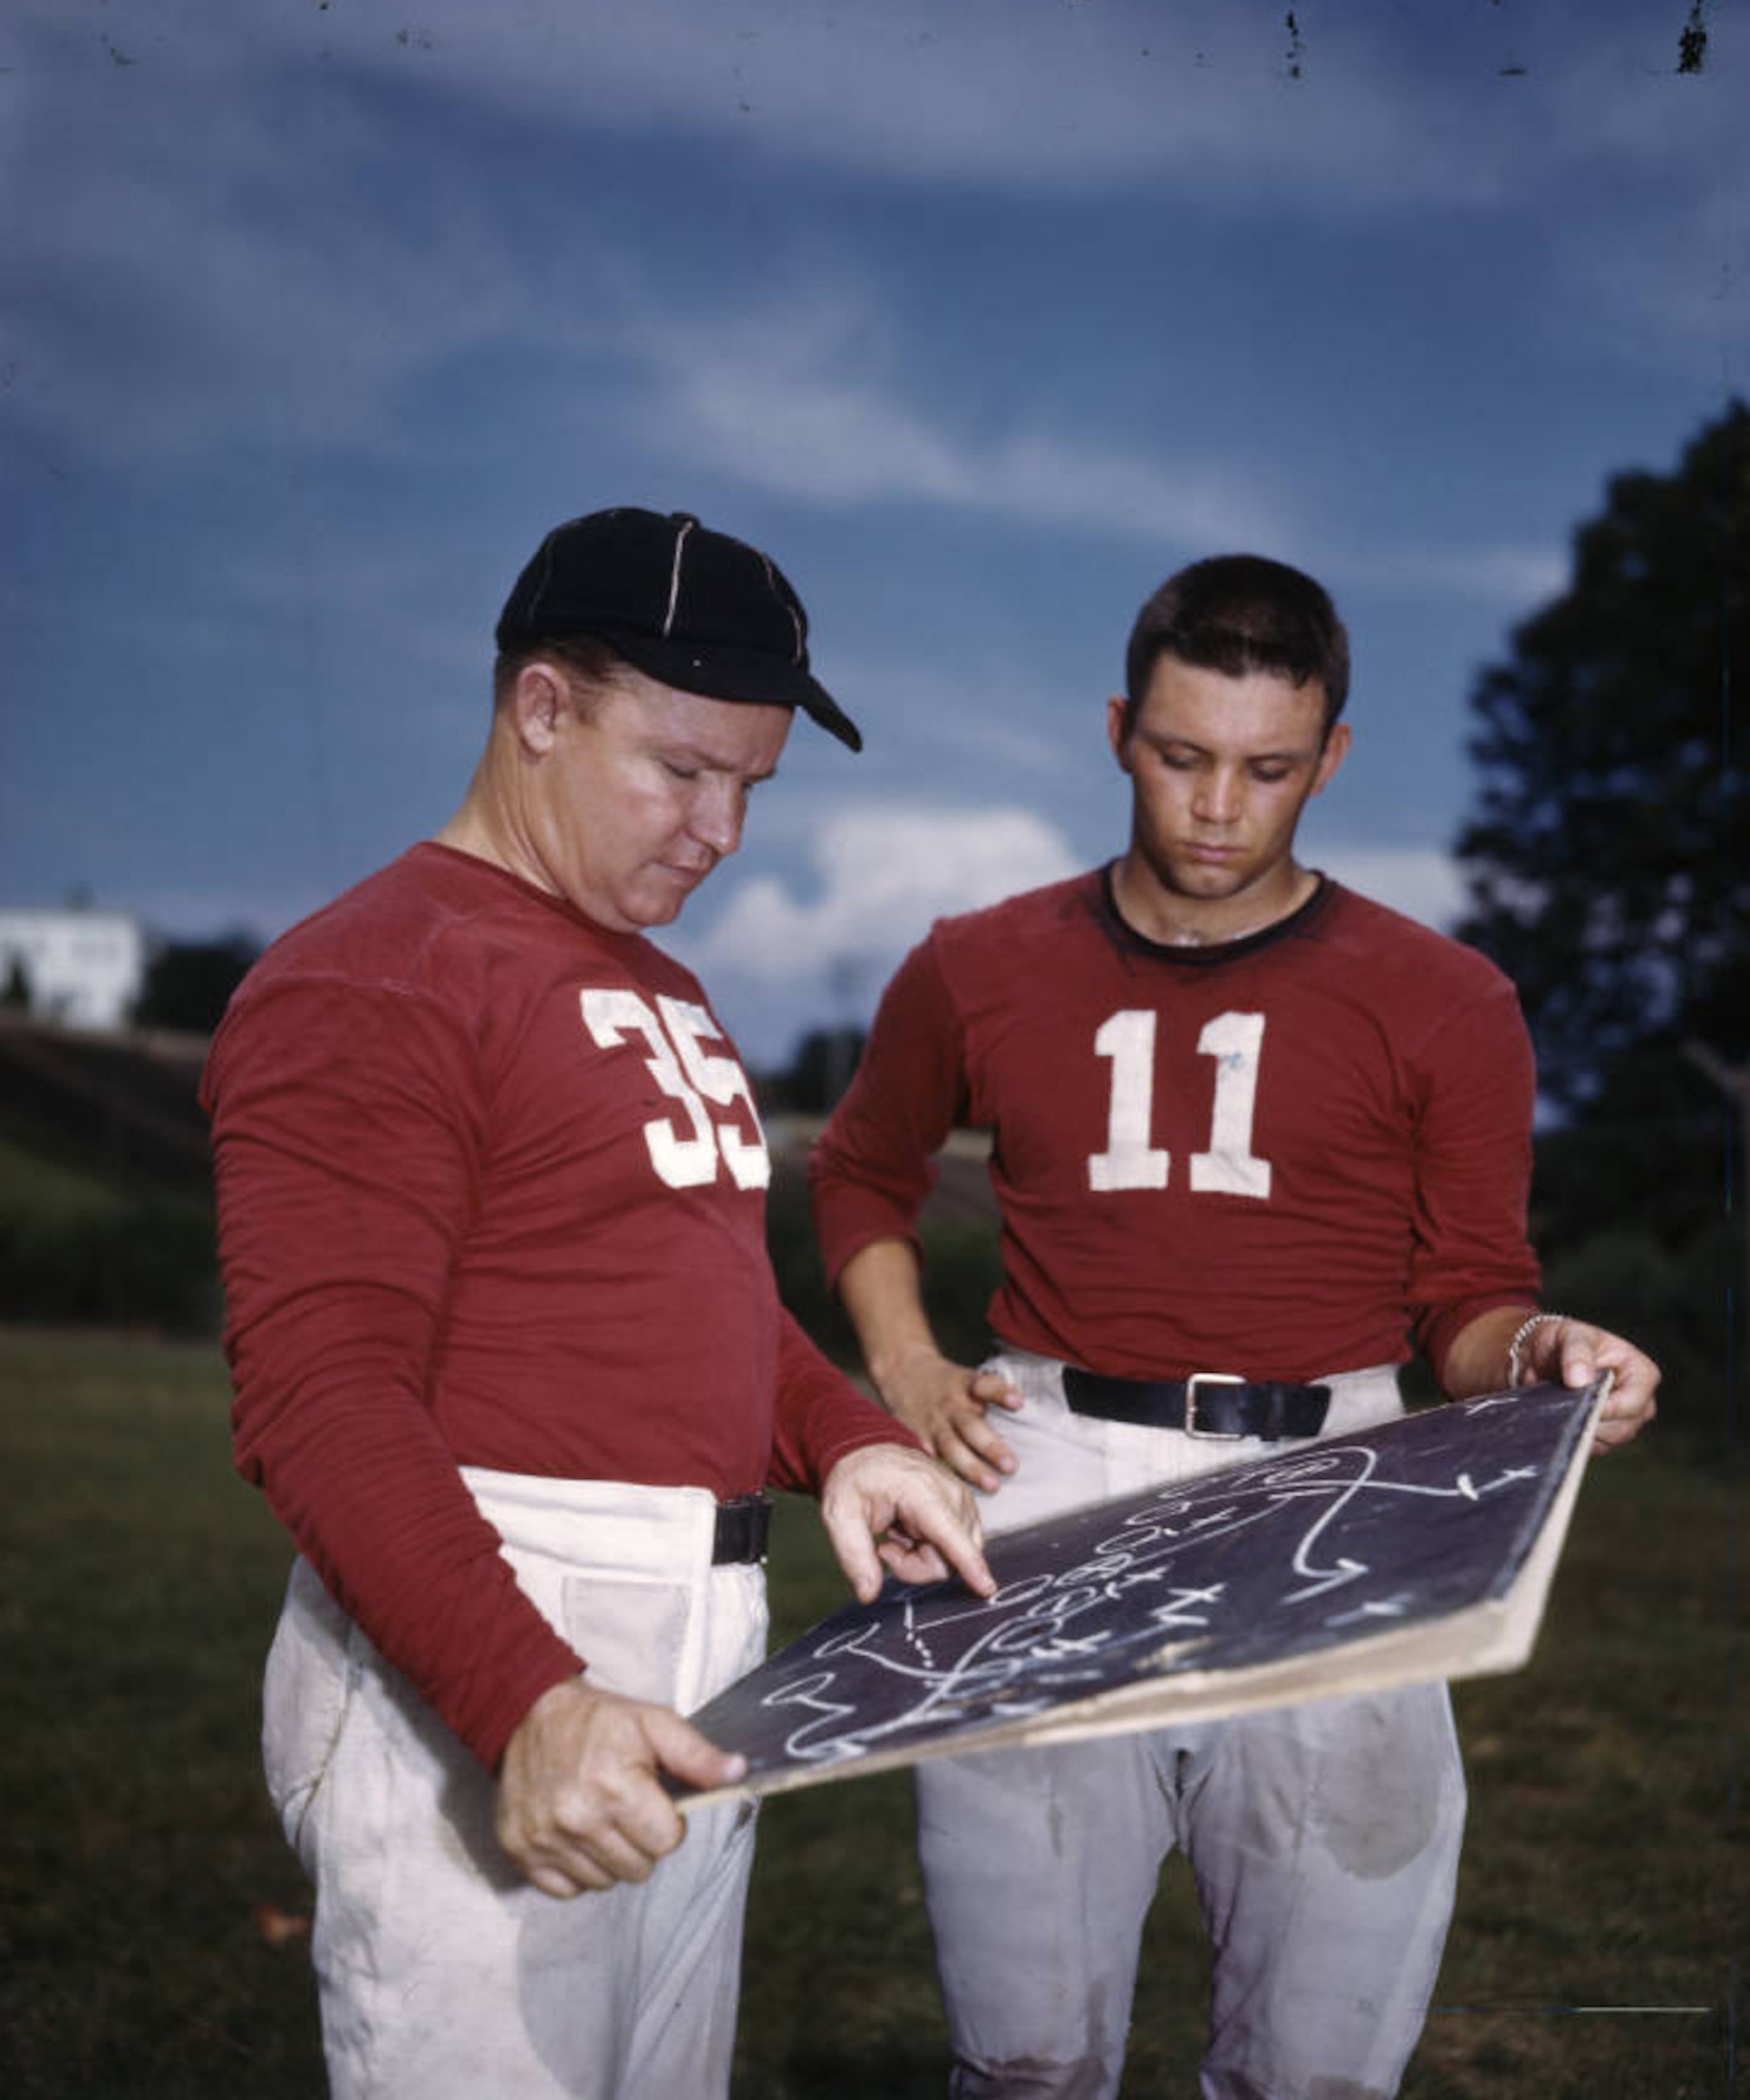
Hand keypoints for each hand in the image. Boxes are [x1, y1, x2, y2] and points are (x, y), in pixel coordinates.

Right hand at [495, 1677, 746, 1897]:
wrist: (528, 1714)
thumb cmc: (600, 1721)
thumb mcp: (655, 1723)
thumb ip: (699, 1755)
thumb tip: (740, 1773)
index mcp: (614, 1787)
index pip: (665, 1842)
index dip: (667, 1823)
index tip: (652, 1800)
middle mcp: (576, 1818)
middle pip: (637, 1869)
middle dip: (640, 1840)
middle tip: (625, 1805)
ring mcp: (543, 1839)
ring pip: (604, 1882)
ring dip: (609, 1855)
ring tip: (599, 1815)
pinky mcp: (519, 1851)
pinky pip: (566, 1889)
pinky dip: (577, 1868)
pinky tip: (575, 1833)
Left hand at [819, 1441, 996, 1604]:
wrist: (871, 1452)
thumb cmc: (856, 1480)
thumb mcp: (839, 1514)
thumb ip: (853, 1555)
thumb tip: (867, 1594)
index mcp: (921, 1491)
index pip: (950, 1533)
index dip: (969, 1564)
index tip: (987, 1588)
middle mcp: (951, 1495)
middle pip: (949, 1559)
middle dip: (915, 1566)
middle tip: (886, 1547)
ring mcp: (962, 1502)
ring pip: (954, 1558)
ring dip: (922, 1558)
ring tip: (897, 1534)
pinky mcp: (964, 1510)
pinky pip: (957, 1550)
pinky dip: (931, 1550)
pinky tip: (910, 1531)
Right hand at [878, 1347, 1024, 1493]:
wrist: (903, 1371)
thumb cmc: (948, 1382)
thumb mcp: (968, 1379)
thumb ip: (990, 1397)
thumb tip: (1028, 1420)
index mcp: (966, 1385)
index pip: (986, 1386)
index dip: (1001, 1394)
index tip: (1018, 1403)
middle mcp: (951, 1404)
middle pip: (972, 1426)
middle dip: (991, 1447)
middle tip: (1011, 1466)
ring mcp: (934, 1423)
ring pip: (952, 1447)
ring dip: (972, 1468)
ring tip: (992, 1485)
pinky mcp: (918, 1437)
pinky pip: (930, 1458)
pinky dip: (941, 1473)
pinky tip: (952, 1489)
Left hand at [1519, 1315, 1659, 1452]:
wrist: (1542, 1357)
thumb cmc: (1563, 1341)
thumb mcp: (1569, 1337)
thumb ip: (1576, 1354)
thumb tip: (1580, 1381)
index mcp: (1641, 1373)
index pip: (1634, 1402)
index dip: (1608, 1407)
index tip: (1581, 1402)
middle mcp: (1639, 1401)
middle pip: (1624, 1427)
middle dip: (1591, 1420)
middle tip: (1563, 1405)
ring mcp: (1623, 1421)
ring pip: (1608, 1441)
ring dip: (1581, 1429)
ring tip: (1559, 1407)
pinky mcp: (1604, 1435)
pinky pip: (1593, 1447)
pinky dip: (1575, 1437)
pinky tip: (1560, 1419)